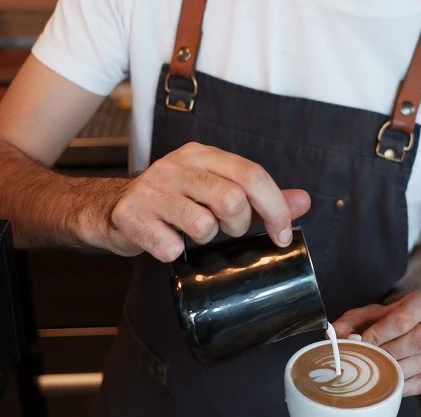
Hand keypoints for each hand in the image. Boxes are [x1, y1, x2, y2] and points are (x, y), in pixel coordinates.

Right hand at [103, 142, 310, 261]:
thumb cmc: (175, 202)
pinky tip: (167, 241)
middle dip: (238, 225)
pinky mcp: (132, 216)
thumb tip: (304, 202)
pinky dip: (175, 253)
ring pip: (202, 224)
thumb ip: (261, 197)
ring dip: (206, 240)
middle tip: (227, 230)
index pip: (252, 175)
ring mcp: (152, 189)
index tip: (282, 234)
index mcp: (203, 155)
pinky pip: (171, 247)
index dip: (275, 208)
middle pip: (232, 199)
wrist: (113, 209)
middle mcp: (177, 166)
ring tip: (193, 233)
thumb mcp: (218, 190)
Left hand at [333, 292, 420, 395]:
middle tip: (369, 359)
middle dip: (390, 352)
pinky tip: (386, 384)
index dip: (380, 333)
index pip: (404, 319)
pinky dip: (402, 385)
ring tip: (374, 372)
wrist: (414, 321)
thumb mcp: (368, 313)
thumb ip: (350, 323)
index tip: (362, 342)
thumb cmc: (389, 317)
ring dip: (395, 370)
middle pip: (419, 341)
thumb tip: (334, 337)